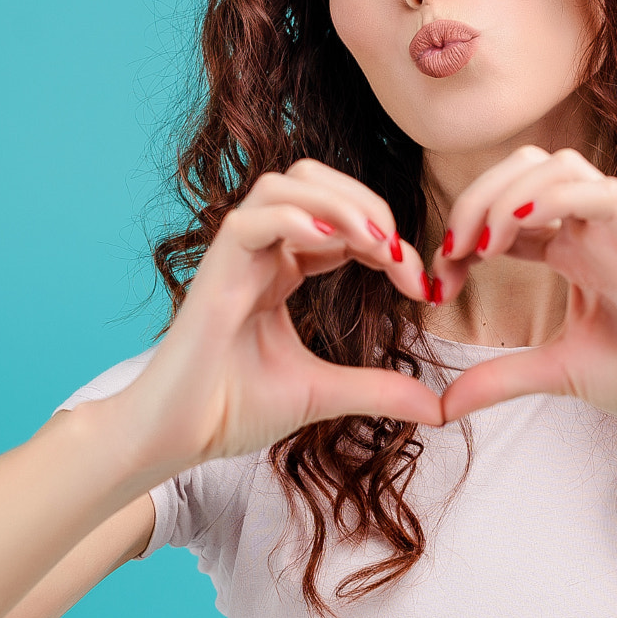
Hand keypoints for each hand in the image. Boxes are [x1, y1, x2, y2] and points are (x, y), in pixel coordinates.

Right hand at [120, 160, 443, 465]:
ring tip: (375, 246)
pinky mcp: (216, 270)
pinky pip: (253, 217)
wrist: (177, 437)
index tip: (419, 285)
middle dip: (366, 204)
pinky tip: (332, 246)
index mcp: (280, 269)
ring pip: (284, 185)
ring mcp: (235, 256)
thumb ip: (378, 390)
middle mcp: (259, 251)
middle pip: (313, 180)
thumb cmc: (231, 410)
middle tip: (398, 255)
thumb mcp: (324, 394)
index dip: (384, 238)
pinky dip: (296, 218)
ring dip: (339, 204)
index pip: (340, 219)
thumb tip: (439, 408)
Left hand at [432, 147, 616, 428]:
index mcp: (571, 248)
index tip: (440, 280)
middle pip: (523, 167)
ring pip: (559, 164)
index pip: (505, 208)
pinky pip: (602, 192)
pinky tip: (515, 232)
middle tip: (451, 254)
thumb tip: (441, 407)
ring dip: (507, 194)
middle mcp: (592, 227)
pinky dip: (553, 197)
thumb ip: (499, 379)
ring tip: (481, 246)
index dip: (464, 231)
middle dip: (476, 198)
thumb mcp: (555, 373)